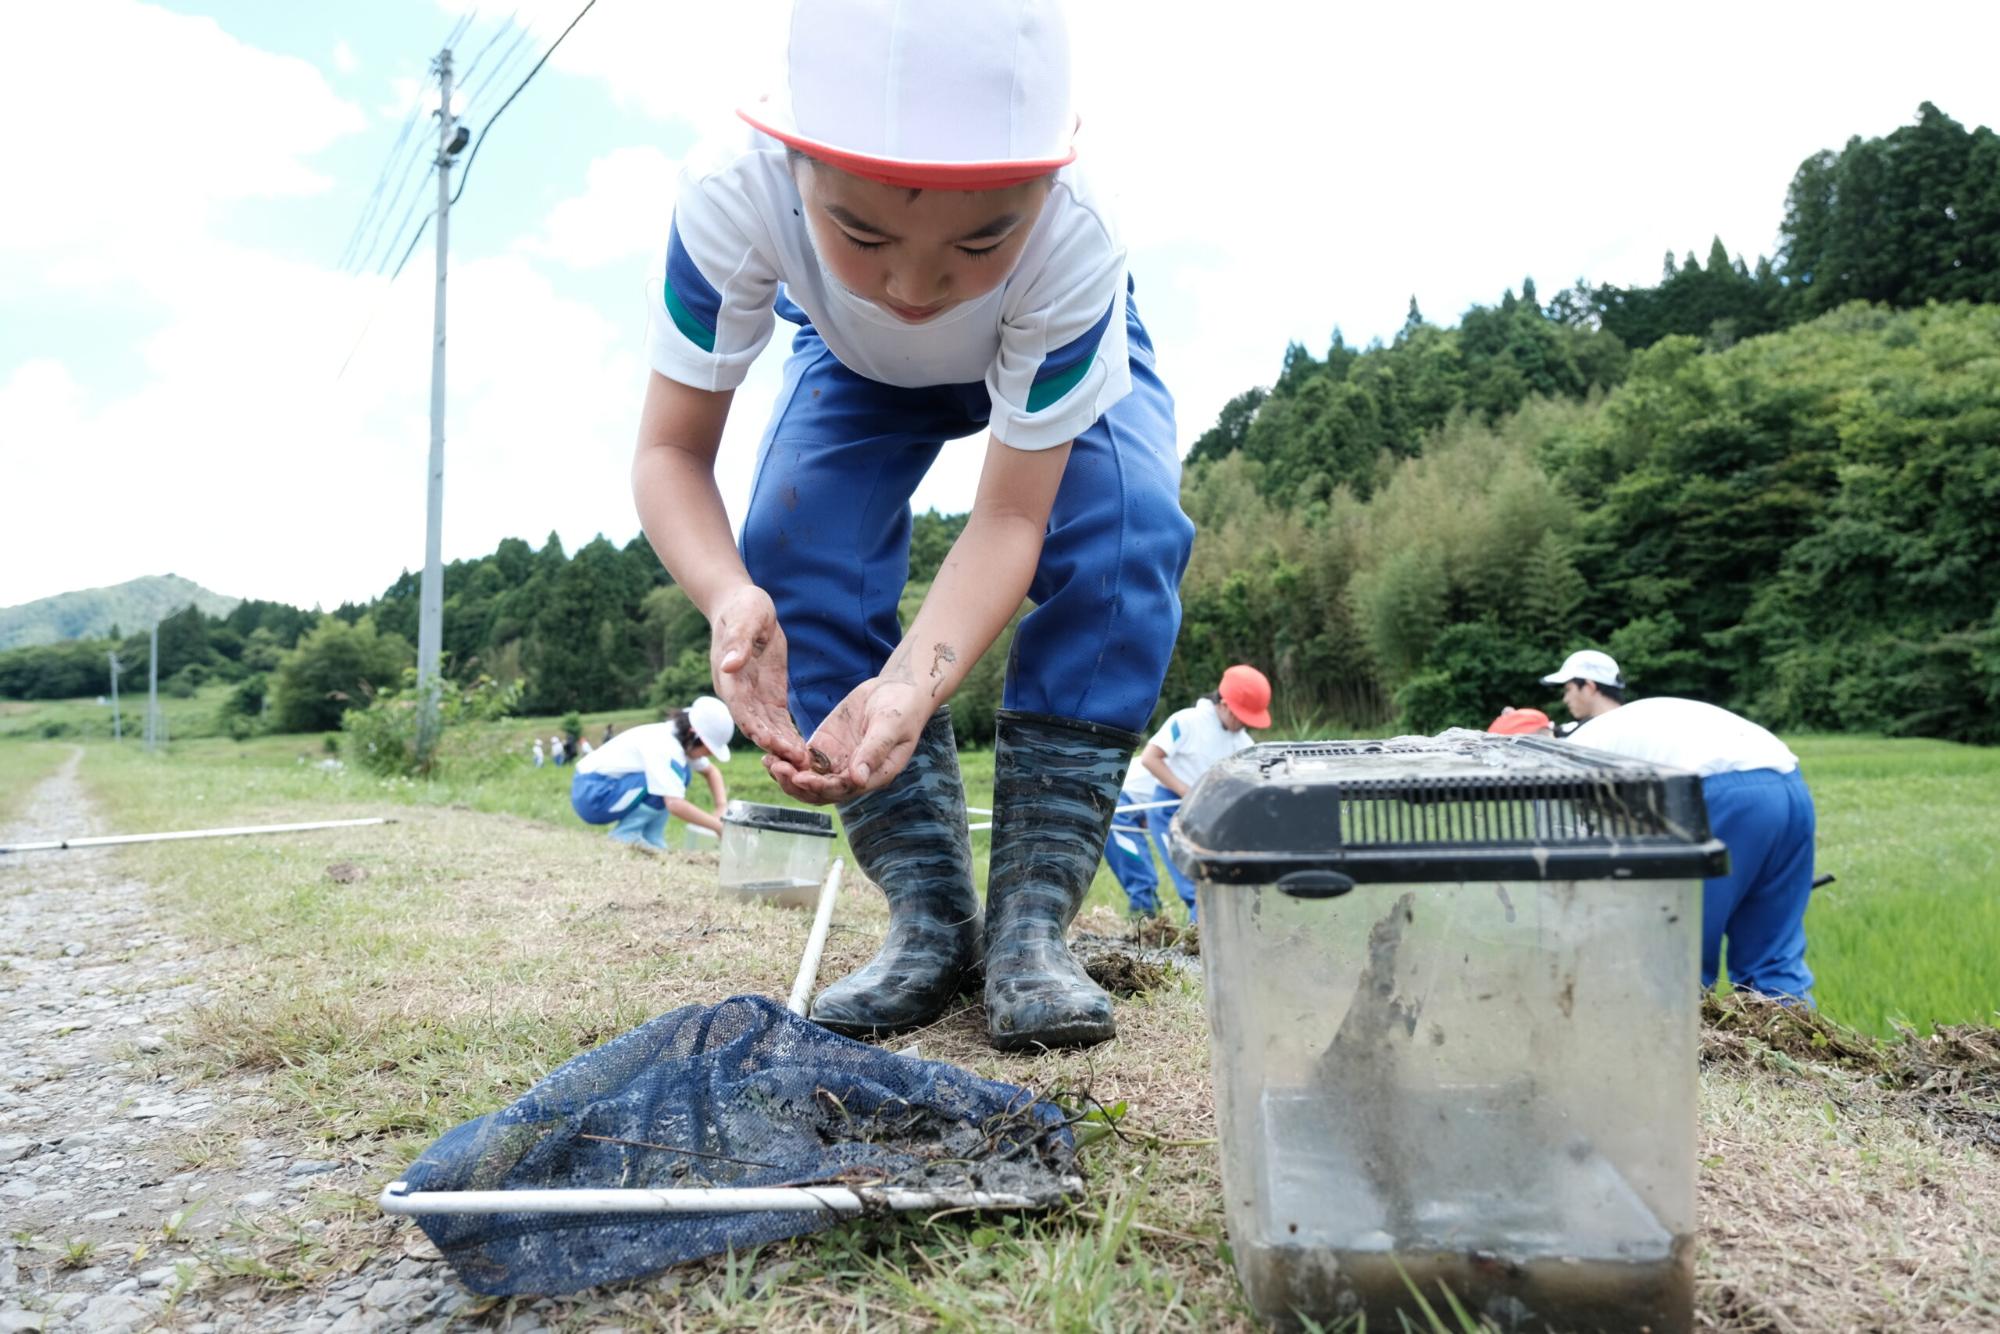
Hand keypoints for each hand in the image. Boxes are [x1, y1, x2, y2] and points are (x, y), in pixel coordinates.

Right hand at [709, 585, 807, 766]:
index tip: (774, 744)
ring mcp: (753, 697)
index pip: (741, 709)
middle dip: (775, 745)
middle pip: (756, 726)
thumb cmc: (743, 607)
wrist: (745, 605)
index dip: (757, 728)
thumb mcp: (745, 618)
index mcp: (729, 678)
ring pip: (767, 728)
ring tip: (804, 764)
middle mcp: (738, 694)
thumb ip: (738, 643)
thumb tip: (729, 665)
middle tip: (796, 763)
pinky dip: (788, 736)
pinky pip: (778, 721)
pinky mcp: (769, 696)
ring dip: (783, 746)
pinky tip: (804, 752)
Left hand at [765, 677, 926, 803]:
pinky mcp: (826, 747)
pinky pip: (803, 760)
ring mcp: (837, 761)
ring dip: (788, 775)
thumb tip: (857, 779)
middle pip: (820, 791)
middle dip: (797, 784)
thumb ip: (874, 750)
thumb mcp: (891, 726)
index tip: (800, 778)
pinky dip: (787, 760)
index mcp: (873, 776)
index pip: (841, 790)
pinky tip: (770, 754)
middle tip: (778, 769)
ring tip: (769, 763)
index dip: (820, 787)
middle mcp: (852, 775)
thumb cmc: (903, 708)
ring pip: (808, 779)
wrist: (898, 689)